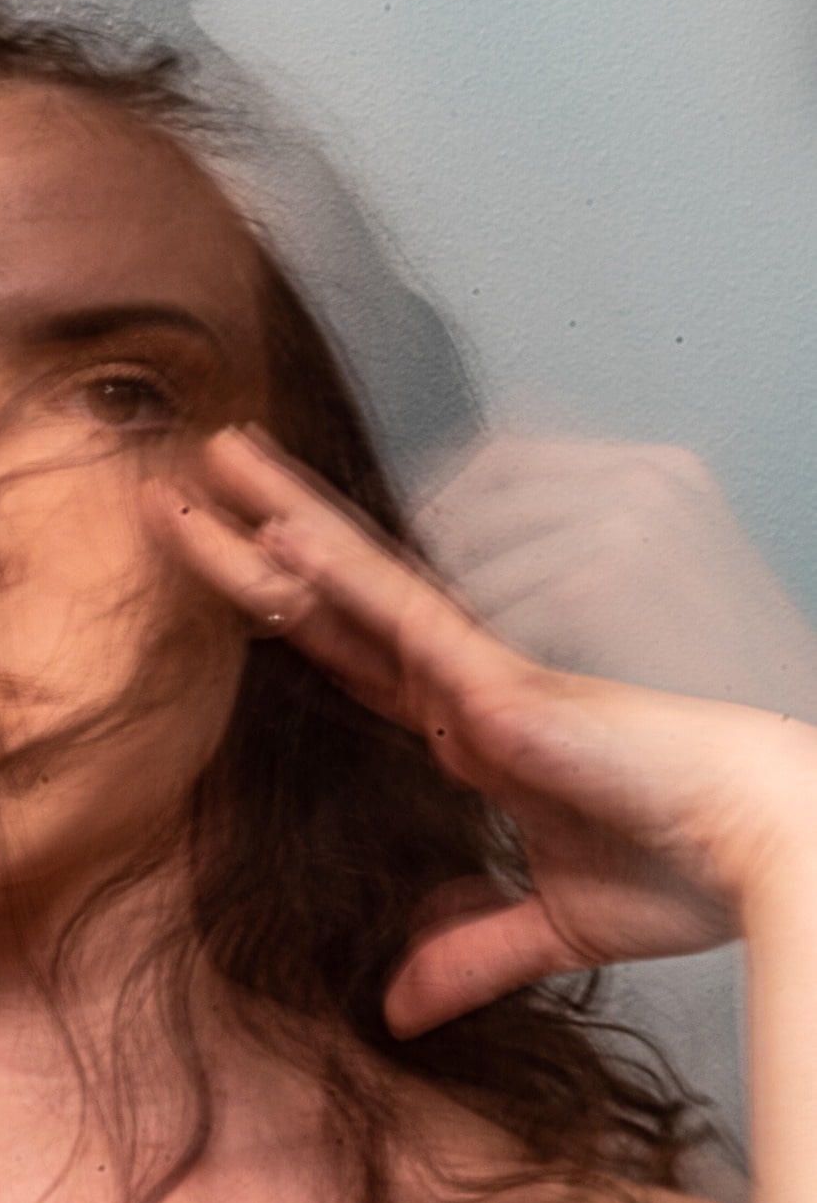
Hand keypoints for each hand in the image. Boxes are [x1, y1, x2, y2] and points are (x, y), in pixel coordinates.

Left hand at [152, 427, 816, 1035]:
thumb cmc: (687, 871)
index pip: (350, 656)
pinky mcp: (505, 689)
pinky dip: (344, 579)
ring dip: (280, 521)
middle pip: (331, 603)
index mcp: (470, 731)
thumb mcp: (551, 929)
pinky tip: (283, 535)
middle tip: (177, 482)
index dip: (283, 610)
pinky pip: (408, 622)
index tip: (226, 561)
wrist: (766, 856)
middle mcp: (463, 687)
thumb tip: (396, 1014)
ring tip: (213, 458)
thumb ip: (468, 956)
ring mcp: (480, 676)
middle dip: (252, 541)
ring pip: (357, 586)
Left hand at [414, 432, 816, 717]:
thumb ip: (593, 532)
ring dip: (458, 610)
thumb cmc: (729, 678)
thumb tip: (484, 531)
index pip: (509, 449)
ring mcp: (622, 528)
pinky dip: (488, 653)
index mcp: (661, 471)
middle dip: (438, 546)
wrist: (775, 753)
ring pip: (471, 555)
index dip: (451, 495)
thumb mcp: (675, 569)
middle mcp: (641, 482)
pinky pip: (492, 610)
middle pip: (477, 490)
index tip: (427, 536)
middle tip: (431, 602)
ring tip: (476, 654)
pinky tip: (514, 681)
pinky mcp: (597, 588)